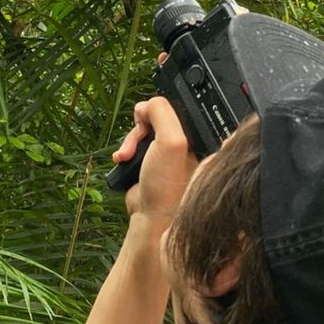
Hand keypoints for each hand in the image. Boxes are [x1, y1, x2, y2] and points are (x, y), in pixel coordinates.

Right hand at [111, 92, 197, 224]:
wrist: (149, 217)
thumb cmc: (167, 186)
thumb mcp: (171, 141)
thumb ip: (162, 113)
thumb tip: (144, 106)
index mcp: (200, 136)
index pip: (182, 106)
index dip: (165, 109)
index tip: (154, 116)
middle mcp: (186, 142)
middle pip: (159, 116)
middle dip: (143, 125)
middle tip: (142, 136)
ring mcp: (167, 152)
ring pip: (144, 128)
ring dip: (132, 139)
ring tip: (128, 154)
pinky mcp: (151, 160)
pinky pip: (136, 143)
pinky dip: (126, 149)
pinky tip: (123, 159)